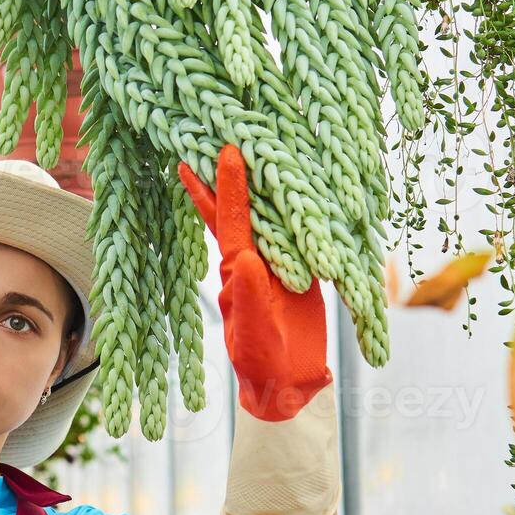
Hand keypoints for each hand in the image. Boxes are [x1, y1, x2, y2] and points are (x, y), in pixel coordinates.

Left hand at [178, 143, 331, 421]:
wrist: (287, 385)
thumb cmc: (263, 362)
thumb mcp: (254, 332)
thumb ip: (250, 298)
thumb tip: (245, 259)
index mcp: (238, 269)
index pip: (231, 219)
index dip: (229, 185)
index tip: (225, 148)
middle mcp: (253, 258)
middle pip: (240, 206)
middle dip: (227, 170)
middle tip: (214, 129)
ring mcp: (276, 261)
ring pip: (268, 212)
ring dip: (260, 180)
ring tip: (250, 143)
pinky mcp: (300, 268)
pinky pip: (295, 230)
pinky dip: (293, 206)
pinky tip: (292, 183)